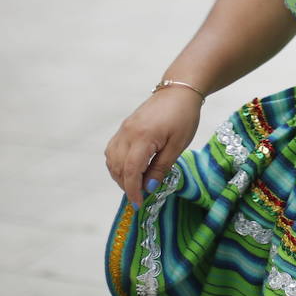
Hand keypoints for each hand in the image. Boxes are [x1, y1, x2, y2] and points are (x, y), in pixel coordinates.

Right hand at [105, 87, 202, 207]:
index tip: (139, 204)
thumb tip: (149, 188)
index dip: (132, 190)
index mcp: (142, 137)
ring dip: (120, 175)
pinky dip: (117, 163)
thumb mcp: (178, 145)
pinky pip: (113, 149)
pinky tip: (131, 169)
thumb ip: (161, 167)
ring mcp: (123, 129)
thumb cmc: (184, 116)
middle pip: (118, 167)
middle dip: (127, 185)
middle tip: (141, 196)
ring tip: (137, 184)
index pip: (131, 170)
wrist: (179, 91)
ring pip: (111, 159)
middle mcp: (128, 132)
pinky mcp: (124, 127)